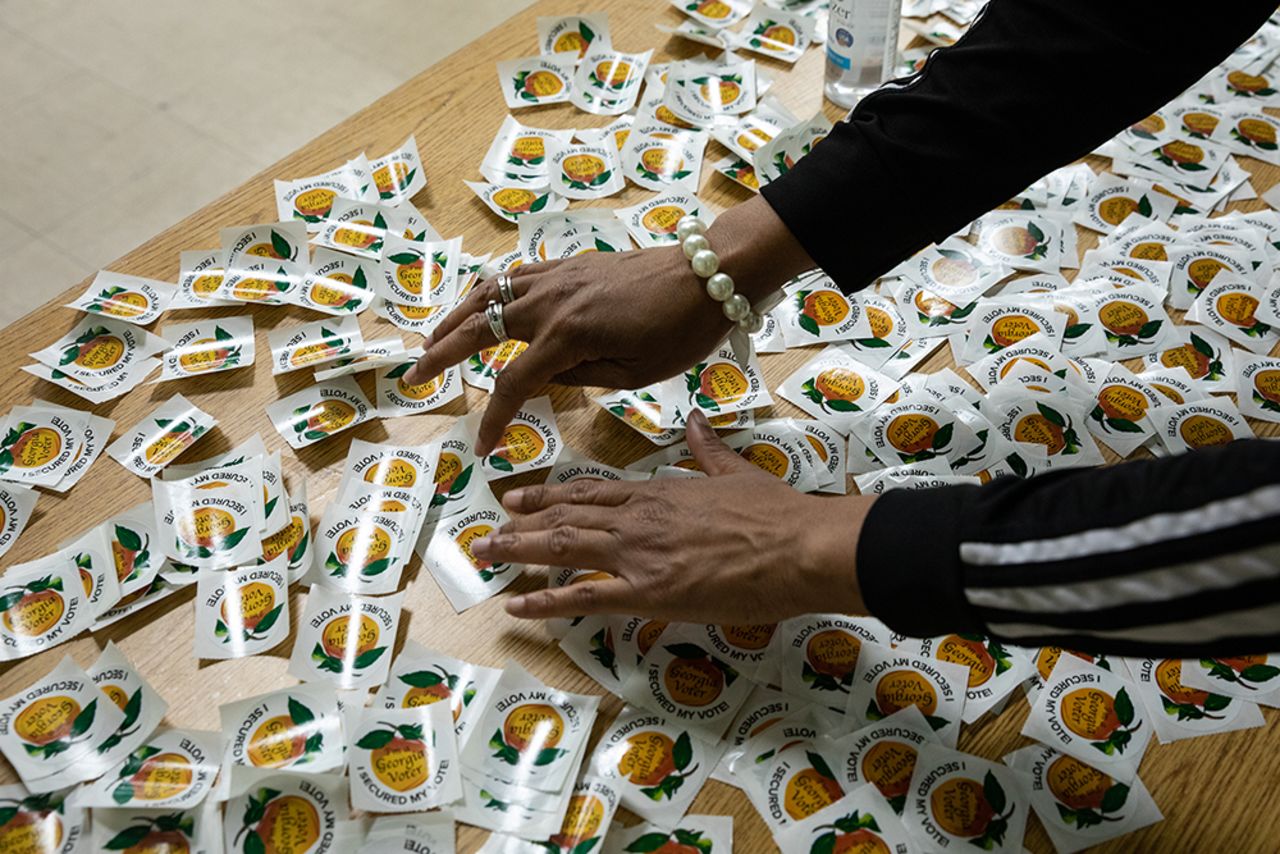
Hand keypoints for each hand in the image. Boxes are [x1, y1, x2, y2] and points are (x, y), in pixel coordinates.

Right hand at [404, 197, 814, 454]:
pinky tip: (482, 303)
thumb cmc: (681, 332)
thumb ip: (582, 378)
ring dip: (456, 317)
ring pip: (490, 294)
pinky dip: (490, 291)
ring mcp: (558, 277)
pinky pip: (516, 276)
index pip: (512, 383)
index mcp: (567, 337)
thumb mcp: (634, 374)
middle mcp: (552, 302)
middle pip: (480, 329)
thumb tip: (550, 377)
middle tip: (415, 376)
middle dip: (443, 355)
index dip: (492, 418)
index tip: (482, 449)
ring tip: (433, 338)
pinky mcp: (572, 265)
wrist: (710, 274)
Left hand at [472, 411, 875, 624]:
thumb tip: (696, 421)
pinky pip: (585, 598)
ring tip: (485, 556)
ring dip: (521, 551)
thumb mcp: (737, 471)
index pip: (592, 492)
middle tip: (485, 531)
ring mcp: (640, 555)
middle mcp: (639, 519)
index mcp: (659, 492)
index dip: (551, 495)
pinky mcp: (650, 592)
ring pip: (565, 548)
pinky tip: (518, 607)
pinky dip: (547, 602)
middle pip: (567, 517)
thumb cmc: (777, 513)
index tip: (519, 497)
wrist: (800, 545)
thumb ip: (708, 448)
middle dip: (522, 523)